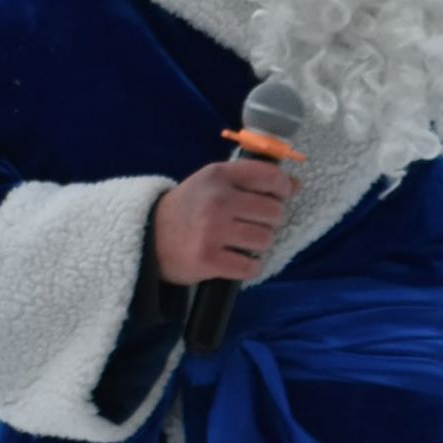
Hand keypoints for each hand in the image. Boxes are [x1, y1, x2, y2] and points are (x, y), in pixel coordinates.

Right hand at [152, 160, 295, 285]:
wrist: (147, 238)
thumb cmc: (187, 209)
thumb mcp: (211, 182)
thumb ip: (250, 180)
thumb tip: (295, 185)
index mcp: (218, 175)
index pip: (269, 177)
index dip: (283, 188)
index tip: (280, 196)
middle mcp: (217, 200)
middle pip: (273, 212)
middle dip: (270, 221)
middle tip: (253, 224)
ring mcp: (212, 231)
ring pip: (264, 239)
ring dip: (259, 244)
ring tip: (243, 242)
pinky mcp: (208, 260)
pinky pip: (250, 266)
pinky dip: (250, 267)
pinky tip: (238, 260)